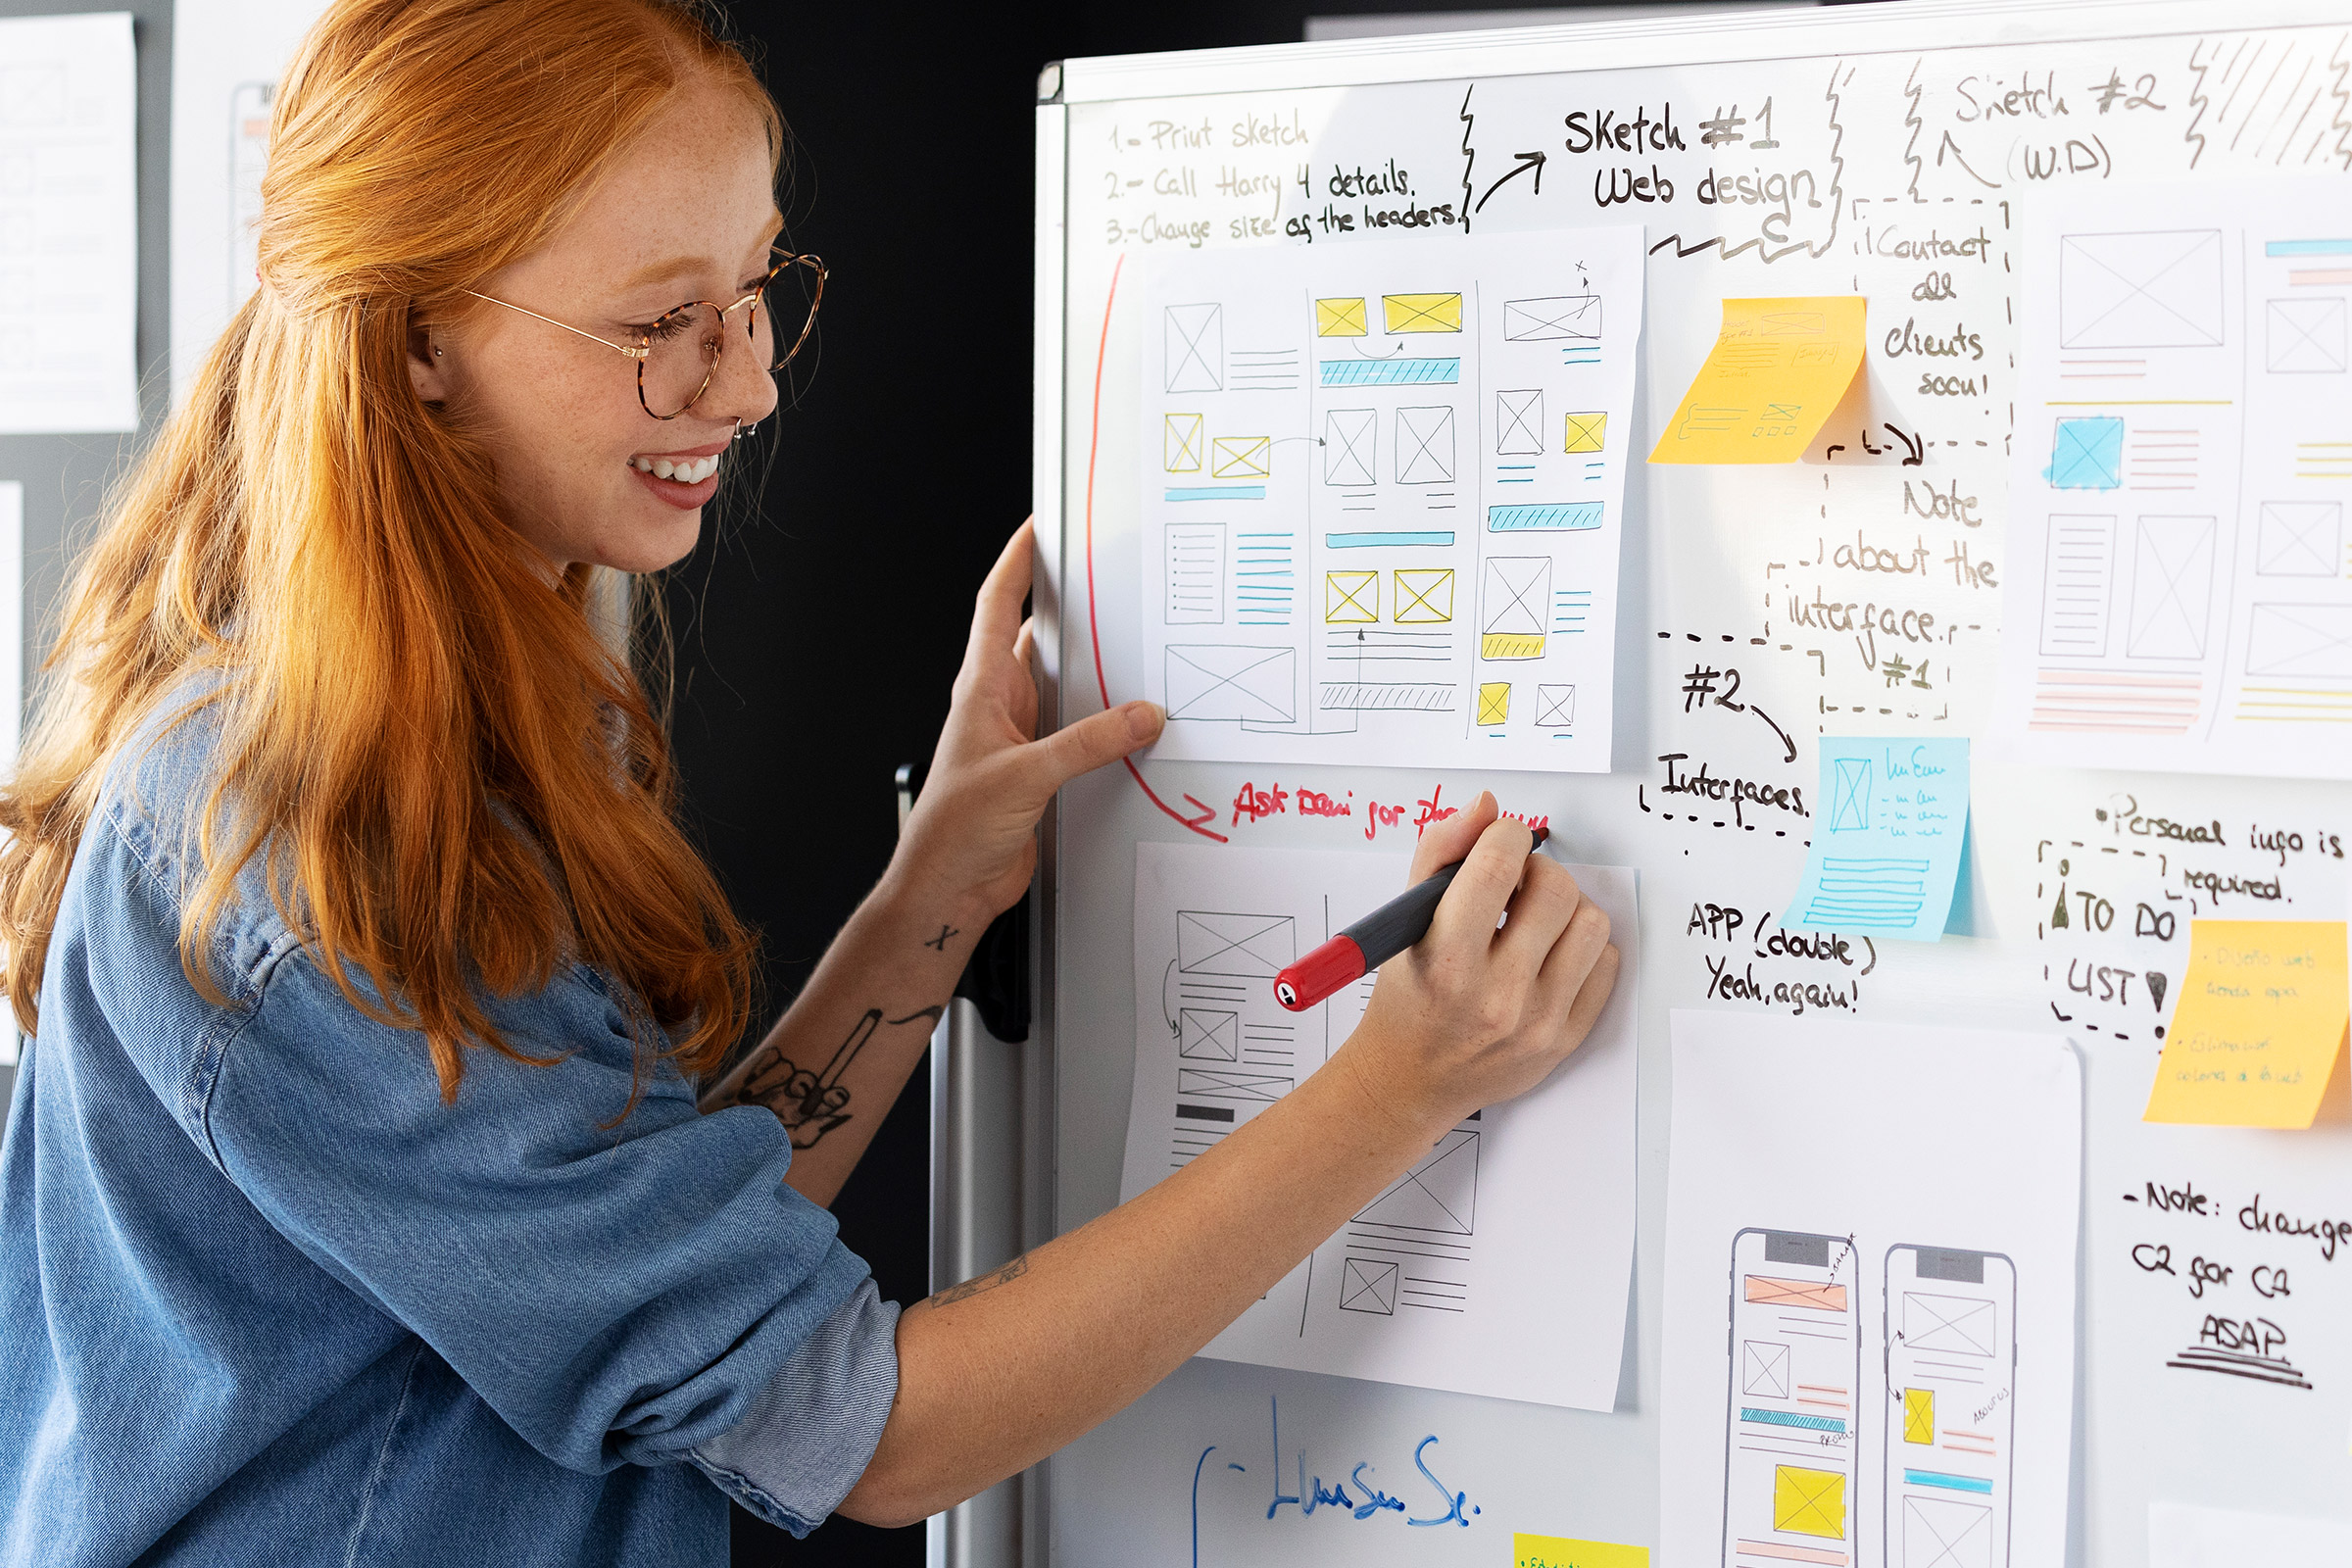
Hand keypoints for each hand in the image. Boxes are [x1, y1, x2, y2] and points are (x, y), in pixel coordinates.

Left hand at [893, 519, 1163, 923]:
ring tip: (1134, 642)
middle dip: (1069, 605)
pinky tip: (1133, 721)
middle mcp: (999, 704)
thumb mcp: (1027, 776)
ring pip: (1062, 684)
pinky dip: (1105, 721)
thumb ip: (1089, 743)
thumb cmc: (953, 830)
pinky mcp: (1039, 770)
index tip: (1042, 526)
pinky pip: (1078, 730)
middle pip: (1035, 636)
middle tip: (1107, 576)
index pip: (998, 604)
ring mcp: (1020, 736)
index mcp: (982, 688)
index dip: (1019, 561)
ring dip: (1092, 668)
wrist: (948, 887)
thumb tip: (1140, 714)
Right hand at [1336, 791, 1619, 1134]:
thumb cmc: (1408, 994)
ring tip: (1537, 920)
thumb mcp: (1402, 923)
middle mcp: (1495, 995)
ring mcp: (1537, 1021)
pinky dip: (1584, 949)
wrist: (1410, 1080)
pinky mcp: (1565, 1039)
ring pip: (1592, 924)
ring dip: (1567, 908)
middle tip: (1516, 886)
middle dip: (1537, 871)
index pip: (1496, 867)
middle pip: (1555, 890)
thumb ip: (1438, 853)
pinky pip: (1607, 966)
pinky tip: (1551, 954)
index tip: (1498, 844)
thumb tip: (1486, 806)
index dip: (1504, 836)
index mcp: (1446, 959)